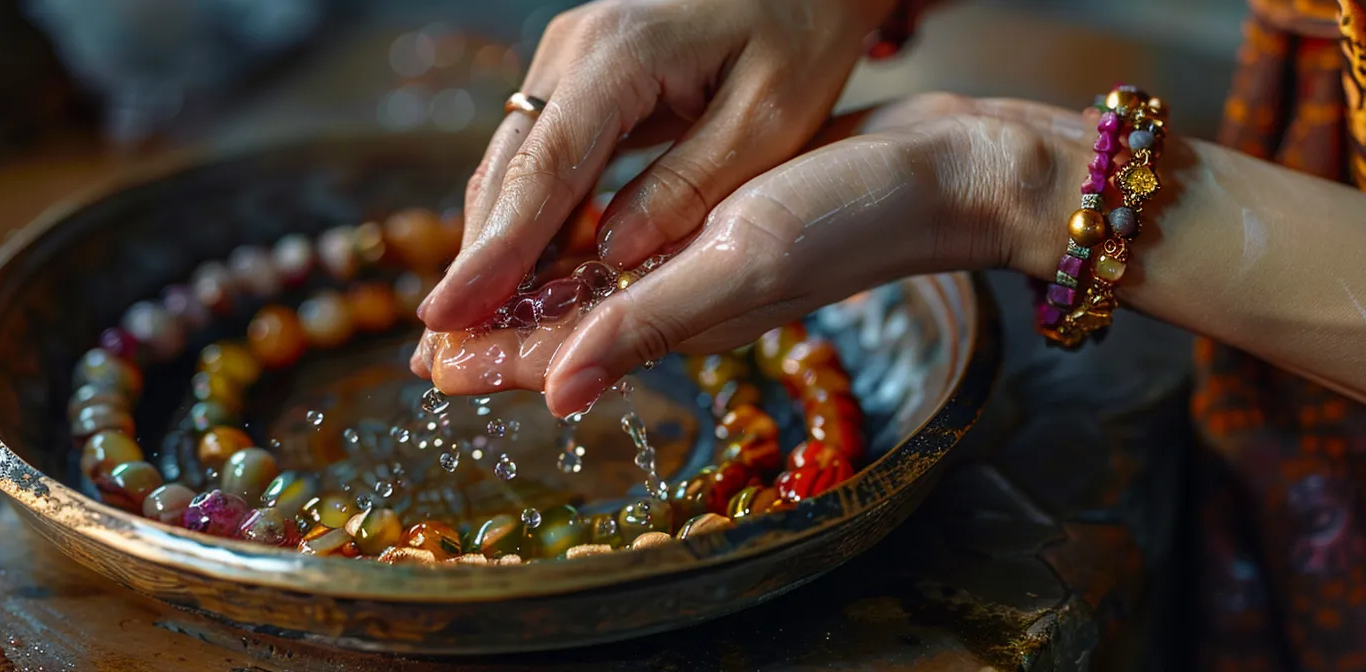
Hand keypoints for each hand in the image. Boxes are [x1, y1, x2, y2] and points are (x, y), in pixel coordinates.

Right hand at [416, 0, 898, 331]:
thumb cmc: (801, 35)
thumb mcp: (771, 117)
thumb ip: (693, 185)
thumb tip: (616, 257)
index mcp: (620, 55)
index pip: (544, 168)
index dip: (496, 250)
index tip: (451, 314)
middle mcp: (573, 49)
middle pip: (510, 169)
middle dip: (476, 259)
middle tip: (442, 342)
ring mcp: (566, 59)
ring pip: (513, 165)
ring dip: (493, 243)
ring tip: (468, 326)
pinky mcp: (576, 78)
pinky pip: (539, 157)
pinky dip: (526, 218)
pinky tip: (518, 278)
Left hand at [418, 94, 1092, 414]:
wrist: (939, 171)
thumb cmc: (848, 214)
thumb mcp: (736, 264)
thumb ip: (645, 327)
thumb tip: (557, 396)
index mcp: (676, 317)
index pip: (563, 351)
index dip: (494, 361)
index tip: (426, 369)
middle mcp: (683, 300)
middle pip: (570, 328)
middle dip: (499, 340)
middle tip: (429, 346)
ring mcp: (704, 265)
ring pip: (598, 291)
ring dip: (536, 298)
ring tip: (481, 305)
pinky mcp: (722, 225)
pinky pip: (637, 251)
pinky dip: (588, 254)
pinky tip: (570, 243)